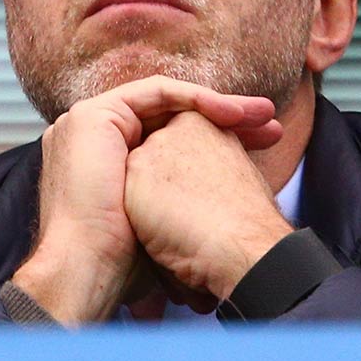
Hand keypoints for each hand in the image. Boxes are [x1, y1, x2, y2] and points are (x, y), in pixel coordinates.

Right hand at [12, 76, 278, 324]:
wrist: (90, 267)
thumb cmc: (125, 261)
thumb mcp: (160, 224)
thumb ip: (178, 201)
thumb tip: (216, 218)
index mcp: (110, 164)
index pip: (172, 138)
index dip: (221, 139)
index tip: (262, 147)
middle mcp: (99, 140)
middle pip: (173, 117)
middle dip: (228, 118)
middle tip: (271, 127)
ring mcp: (90, 124)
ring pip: (168, 102)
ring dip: (220, 105)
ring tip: (262, 116)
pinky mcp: (93, 115)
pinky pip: (156, 93)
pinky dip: (196, 99)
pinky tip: (232, 113)